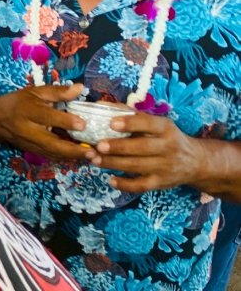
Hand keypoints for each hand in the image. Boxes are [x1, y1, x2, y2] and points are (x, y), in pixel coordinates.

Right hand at [0, 83, 93, 162]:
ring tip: (91, 156)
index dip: (65, 121)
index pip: (47, 117)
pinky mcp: (32, 151)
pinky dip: (65, 158)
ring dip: (71, 156)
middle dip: (72, 149)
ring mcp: (29, 143)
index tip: (83, 124)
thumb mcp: (35, 92)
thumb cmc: (18, 102)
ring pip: (52, 153)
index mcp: (28, 111)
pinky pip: (50, 156)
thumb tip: (80, 88)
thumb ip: (58, 91)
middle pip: (50, 142)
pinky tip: (79, 156)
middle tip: (92, 151)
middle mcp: (28, 130)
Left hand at [90, 112, 204, 193]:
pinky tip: (109, 179)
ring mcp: (165, 166)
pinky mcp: (160, 183)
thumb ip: (131, 115)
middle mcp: (168, 147)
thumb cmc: (167, 138)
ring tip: (94, 159)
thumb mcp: (158, 124)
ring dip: (113, 163)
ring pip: (137, 166)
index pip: (149, 124)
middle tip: (98, 145)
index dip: (130, 124)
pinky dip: (124, 184)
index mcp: (166, 128)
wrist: (195, 162)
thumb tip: (101, 104)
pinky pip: (141, 185)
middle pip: (141, 147)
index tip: (111, 123)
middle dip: (118, 147)